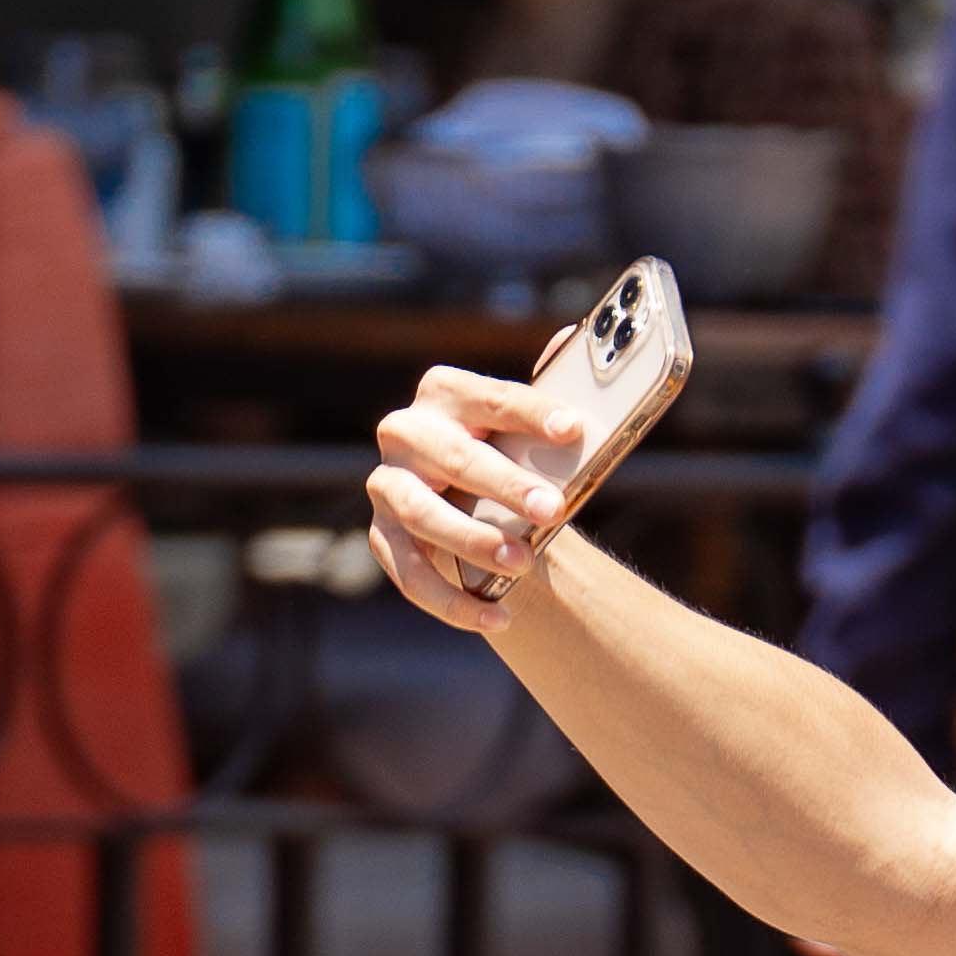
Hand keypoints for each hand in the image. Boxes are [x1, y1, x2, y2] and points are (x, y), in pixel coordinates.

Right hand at [366, 364, 577, 623]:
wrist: (481, 507)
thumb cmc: (512, 455)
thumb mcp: (529, 424)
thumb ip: (550, 386)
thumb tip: (573, 338)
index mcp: (445, 391)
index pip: (490, 398)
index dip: (531, 413)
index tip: (573, 430)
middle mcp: (406, 431)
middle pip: (454, 456)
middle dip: (505, 484)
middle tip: (553, 508)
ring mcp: (388, 484)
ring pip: (422, 514)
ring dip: (472, 541)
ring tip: (521, 563)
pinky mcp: (382, 534)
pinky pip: (410, 573)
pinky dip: (453, 601)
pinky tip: (497, 618)